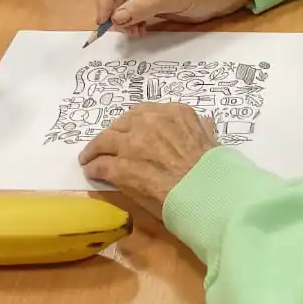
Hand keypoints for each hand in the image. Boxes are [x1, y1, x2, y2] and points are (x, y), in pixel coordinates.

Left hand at [78, 102, 216, 218]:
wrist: (205, 191)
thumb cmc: (213, 168)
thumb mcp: (212, 140)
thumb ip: (203, 129)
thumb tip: (206, 123)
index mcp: (174, 113)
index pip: (145, 112)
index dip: (135, 123)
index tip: (131, 130)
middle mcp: (149, 122)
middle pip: (121, 123)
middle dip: (113, 133)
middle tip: (107, 143)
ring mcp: (132, 144)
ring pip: (104, 141)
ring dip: (95, 149)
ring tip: (89, 157)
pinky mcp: (121, 167)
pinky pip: (101, 165)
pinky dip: (94, 168)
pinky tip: (92, 173)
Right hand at [95, 0, 251, 35]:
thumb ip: (146, 6)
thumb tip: (117, 18)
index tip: (104, 19)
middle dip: (114, 10)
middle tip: (120, 30)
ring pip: (120, 0)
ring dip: (123, 18)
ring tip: (135, 31)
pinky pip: (130, 7)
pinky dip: (130, 21)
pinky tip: (139, 29)